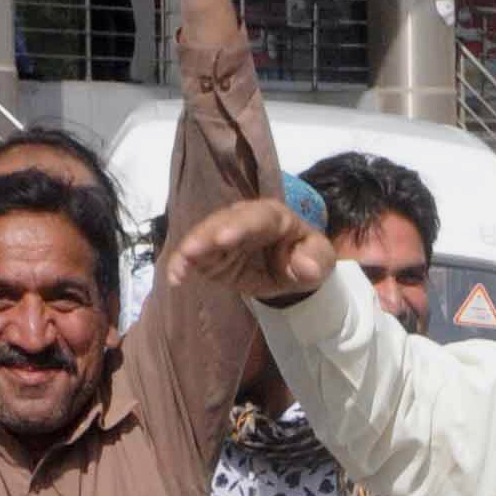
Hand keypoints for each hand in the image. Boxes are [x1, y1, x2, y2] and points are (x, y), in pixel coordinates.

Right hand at [167, 197, 336, 303]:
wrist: (290, 269)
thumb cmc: (305, 257)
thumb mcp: (320, 260)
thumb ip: (316, 261)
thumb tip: (305, 268)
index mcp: (273, 217)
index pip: (256, 219)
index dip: (239, 226)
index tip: (224, 238)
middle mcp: (243, 219)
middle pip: (222, 223)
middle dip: (206, 236)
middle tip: (191, 251)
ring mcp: (223, 235)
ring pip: (203, 237)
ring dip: (188, 251)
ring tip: (177, 270)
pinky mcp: (211, 254)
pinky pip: (194, 257)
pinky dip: (182, 265)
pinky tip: (174, 279)